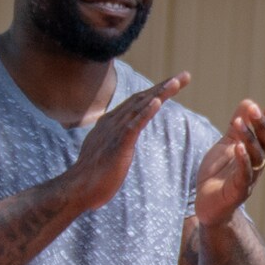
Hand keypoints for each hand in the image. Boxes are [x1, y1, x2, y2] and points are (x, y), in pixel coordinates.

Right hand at [61, 72, 192, 212]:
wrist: (78, 188)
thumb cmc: (94, 175)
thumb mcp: (107, 150)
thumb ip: (116, 139)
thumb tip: (124, 137)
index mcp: (112, 122)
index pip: (138, 101)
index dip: (157, 90)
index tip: (176, 82)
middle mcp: (113, 121)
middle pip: (142, 98)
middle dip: (164, 86)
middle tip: (185, 75)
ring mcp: (116, 131)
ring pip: (140, 106)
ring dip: (160, 93)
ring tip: (177, 82)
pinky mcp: (119, 144)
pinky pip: (134, 124)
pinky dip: (146, 112)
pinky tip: (157, 102)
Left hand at [192, 100, 264, 231]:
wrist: (208, 205)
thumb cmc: (218, 175)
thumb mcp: (226, 145)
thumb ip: (237, 126)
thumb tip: (249, 101)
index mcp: (256, 154)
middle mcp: (257, 166)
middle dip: (262, 126)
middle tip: (254, 109)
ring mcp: (249, 179)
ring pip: (256, 157)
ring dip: (249, 138)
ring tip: (239, 123)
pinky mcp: (238, 191)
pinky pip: (244, 174)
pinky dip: (242, 160)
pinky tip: (237, 147)